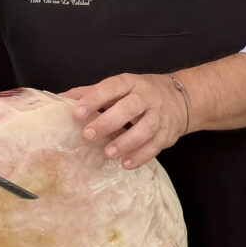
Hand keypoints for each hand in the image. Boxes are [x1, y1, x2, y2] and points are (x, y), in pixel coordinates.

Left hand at [65, 71, 192, 169]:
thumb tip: (63, 97)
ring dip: (126, 142)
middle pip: (129, 108)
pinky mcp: (167, 134)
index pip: (112, 88)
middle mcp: (147, 97)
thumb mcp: (120, 87)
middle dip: (108, 122)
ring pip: (145, 129)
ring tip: (108, 153)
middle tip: (89, 134)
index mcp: (132, 83)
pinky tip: (126, 163)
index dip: (94, 99)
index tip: (77, 112)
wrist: (182, 99)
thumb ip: (92, 92)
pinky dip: (141, 156)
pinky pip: (156, 146)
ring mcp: (159, 116)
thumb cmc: (142, 93)